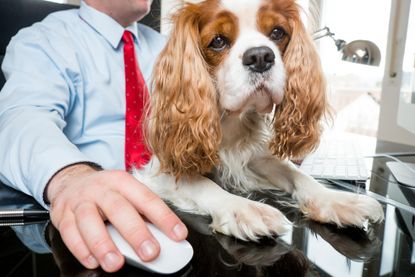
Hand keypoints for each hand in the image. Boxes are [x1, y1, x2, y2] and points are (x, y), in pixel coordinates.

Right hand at [46, 164, 187, 271]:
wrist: (71, 180)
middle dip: (136, 233)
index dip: (164, 217)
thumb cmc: (105, 192)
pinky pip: (69, 232)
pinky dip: (81, 249)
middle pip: (119, 209)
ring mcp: (80, 201)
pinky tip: (92, 261)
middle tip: (150, 252)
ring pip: (90, 221)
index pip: (147, 199)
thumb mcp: (125, 193)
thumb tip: (164, 237)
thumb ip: (141, 213)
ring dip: (103, 244)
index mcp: (123, 182)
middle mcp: (102, 189)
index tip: (178, 235)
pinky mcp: (62, 214)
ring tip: (116, 263)